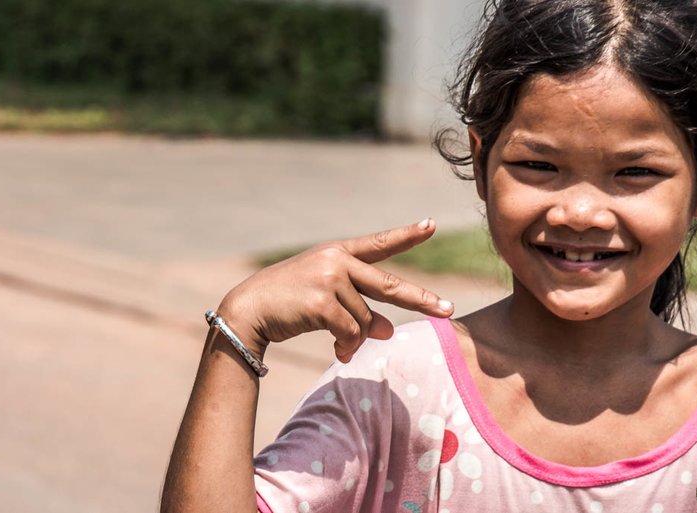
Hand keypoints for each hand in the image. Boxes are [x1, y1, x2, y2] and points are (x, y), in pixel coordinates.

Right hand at [217, 219, 453, 361]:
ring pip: (366, 320)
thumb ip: (360, 309)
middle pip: (389, 285)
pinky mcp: (323, 301)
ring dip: (357, 339)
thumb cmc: (288, 303)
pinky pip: (352, 332)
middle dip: (421, 301)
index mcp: (338, 253)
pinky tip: (337, 351)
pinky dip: (347, 347)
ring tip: (342, 346)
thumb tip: (390, 331)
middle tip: (448, 311)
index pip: (378, 244)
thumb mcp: (326, 300)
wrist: (248, 310)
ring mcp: (330, 279)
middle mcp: (337, 261)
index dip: (406, 234)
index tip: (431, 224)